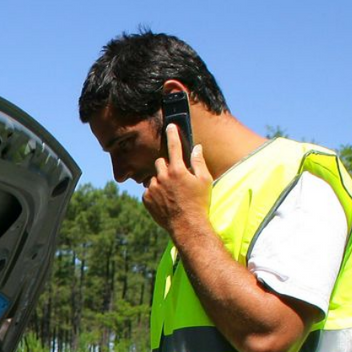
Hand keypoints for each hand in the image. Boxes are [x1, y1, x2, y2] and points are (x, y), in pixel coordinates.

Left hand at [142, 124, 211, 241]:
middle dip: (167, 166)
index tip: (170, 126)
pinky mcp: (146, 199)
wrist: (187, 226)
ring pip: (154, 177)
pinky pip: (149, 190)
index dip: (172, 134)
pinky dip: (155, 193)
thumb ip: (199, 162)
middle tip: (177, 177)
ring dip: (161, 180)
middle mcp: (163, 177)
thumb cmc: (199, 203)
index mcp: (178, 170)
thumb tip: (196, 147)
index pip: (174, 146)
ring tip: (172, 193)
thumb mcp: (204, 181)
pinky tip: (165, 201)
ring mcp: (152, 188)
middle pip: (160, 162)